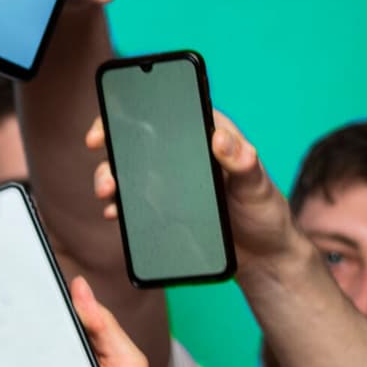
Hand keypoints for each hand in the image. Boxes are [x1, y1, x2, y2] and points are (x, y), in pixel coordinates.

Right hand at [88, 109, 311, 278]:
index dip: (134, 110)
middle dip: (111, 149)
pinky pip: (133, 203)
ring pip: (130, 172)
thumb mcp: (258, 185)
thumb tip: (220, 139)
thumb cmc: (265, 213)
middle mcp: (185, 157)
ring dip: (110, 179)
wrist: (262, 255)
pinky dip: (118, 207)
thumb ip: (242, 162)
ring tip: (107, 193)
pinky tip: (114, 213)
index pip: (168, 112)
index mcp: (207, 137)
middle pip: (138, 142)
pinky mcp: (163, 209)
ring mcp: (171, 184)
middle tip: (102, 158)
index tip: (111, 121)